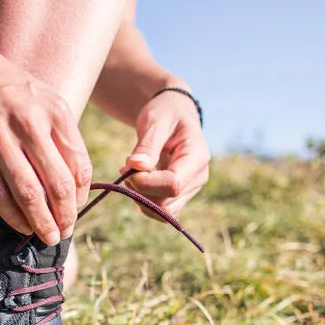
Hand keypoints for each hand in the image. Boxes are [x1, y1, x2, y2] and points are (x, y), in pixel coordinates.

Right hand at [0, 36, 90, 245]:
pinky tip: (19, 226)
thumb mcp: (38, 95)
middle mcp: (30, 123)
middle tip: (64, 232)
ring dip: (41, 222)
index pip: (80, 165)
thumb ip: (55, 130)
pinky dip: (11, 215)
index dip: (81, 196)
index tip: (75, 210)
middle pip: (58, 184)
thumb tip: (69, 176)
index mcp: (54, 110)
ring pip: (28, 193)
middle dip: (65, 216)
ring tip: (47, 238)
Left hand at [122, 89, 209, 217]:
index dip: (146, 183)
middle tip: (126, 168)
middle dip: (140, 190)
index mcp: (197, 156)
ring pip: (162, 211)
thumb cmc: (166, 113)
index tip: (127, 168)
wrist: (174, 114)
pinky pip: (160, 210)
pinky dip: (143, 199)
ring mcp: (191, 188)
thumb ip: (147, 146)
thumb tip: (136, 167)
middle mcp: (198, 177)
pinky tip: (137, 180)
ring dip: (139, 197)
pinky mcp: (180, 195)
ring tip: (131, 172)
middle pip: (167, 202)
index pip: (173, 184)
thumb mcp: (155, 121)